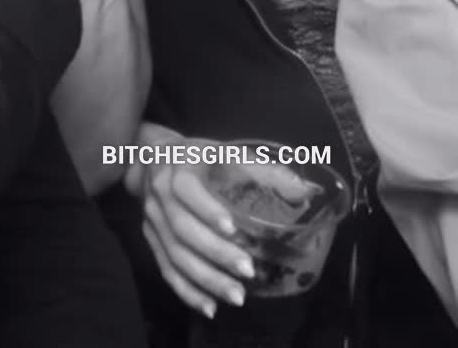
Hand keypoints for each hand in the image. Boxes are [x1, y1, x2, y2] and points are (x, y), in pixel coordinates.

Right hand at [133, 133, 255, 318]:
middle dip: (216, 253)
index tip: (233, 229)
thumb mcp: (226, 151)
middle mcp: (160, 197)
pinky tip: (210, 306)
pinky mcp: (151, 242)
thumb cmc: (199, 156)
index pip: (188, 191)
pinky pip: (167, 271)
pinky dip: (188, 292)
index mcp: (179, 169)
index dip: (207, 210)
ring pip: (176, 256)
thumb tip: (306, 191)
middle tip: (248, 271)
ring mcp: (153, 223)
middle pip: (184, 230)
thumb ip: (263, 169)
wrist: (152, 160)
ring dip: (206, 279)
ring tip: (236, 295)